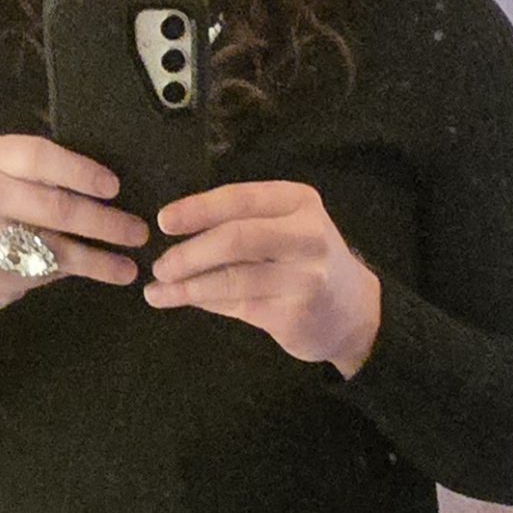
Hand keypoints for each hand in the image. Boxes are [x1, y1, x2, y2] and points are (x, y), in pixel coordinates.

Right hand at [0, 135, 148, 312]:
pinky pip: (50, 269)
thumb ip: (48, 170)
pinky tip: (117, 272)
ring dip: (102, 252)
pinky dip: (90, 270)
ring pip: (56, 244)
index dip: (80, 171)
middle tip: (139, 229)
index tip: (114, 187)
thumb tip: (115, 178)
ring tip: (134, 257)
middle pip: (55, 206)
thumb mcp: (10, 175)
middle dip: (103, 220)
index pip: (39, 157)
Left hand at [144, 179, 381, 372]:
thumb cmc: (304, 261)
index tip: (164, 221)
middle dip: (189, 253)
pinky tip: (180, 300)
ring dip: (188, 285)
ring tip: (158, 289)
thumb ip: (240, 223)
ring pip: (232, 278)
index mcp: (299, 202)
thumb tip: (174, 233)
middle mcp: (307, 236)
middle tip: (160, 265)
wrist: (353, 311)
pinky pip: (237, 305)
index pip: (240, 199)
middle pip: (235, 239)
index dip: (198, 209)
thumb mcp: (284, 227)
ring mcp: (304, 277)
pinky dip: (202, 302)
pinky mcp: (294, 314)